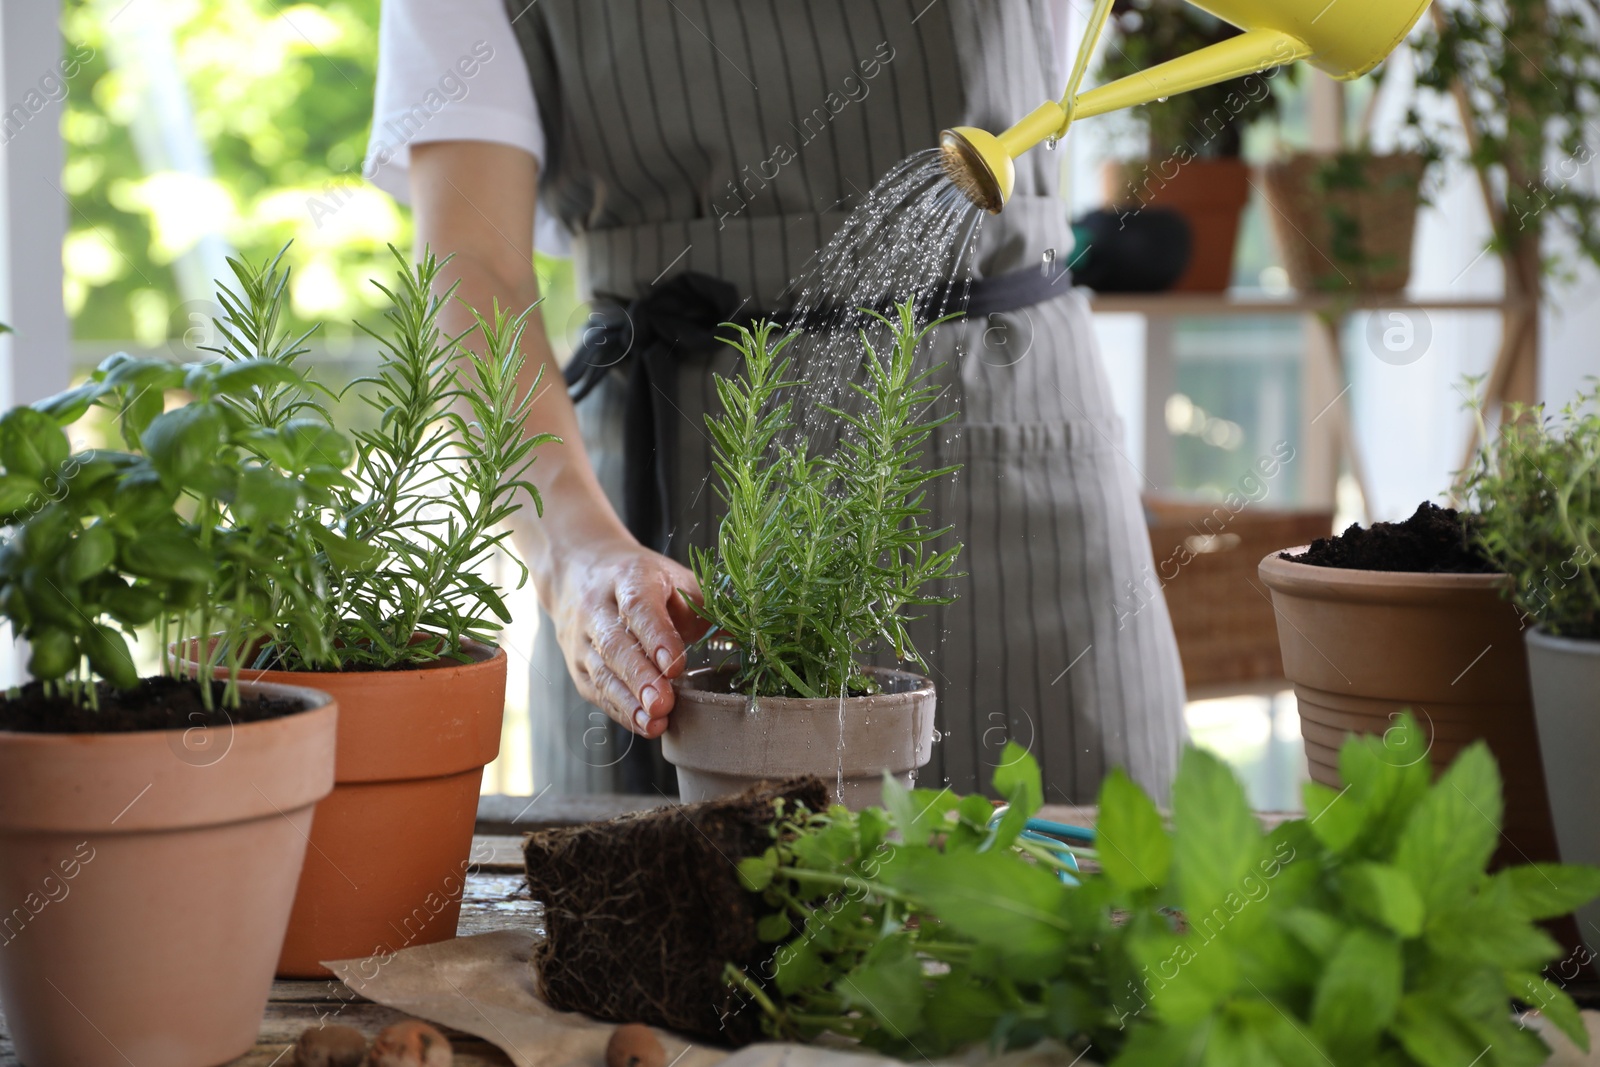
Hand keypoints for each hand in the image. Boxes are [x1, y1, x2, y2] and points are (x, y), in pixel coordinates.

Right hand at [547, 537, 708, 737]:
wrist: (579, 570)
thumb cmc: (643, 581)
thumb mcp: (677, 581)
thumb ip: (710, 606)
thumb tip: (752, 636)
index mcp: (629, 577)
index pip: (639, 607)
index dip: (656, 636)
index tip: (675, 666)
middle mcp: (598, 607)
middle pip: (615, 643)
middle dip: (640, 676)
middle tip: (662, 703)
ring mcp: (582, 638)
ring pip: (601, 670)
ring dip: (628, 701)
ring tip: (654, 721)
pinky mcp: (577, 664)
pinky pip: (596, 690)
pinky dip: (619, 710)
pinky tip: (642, 724)